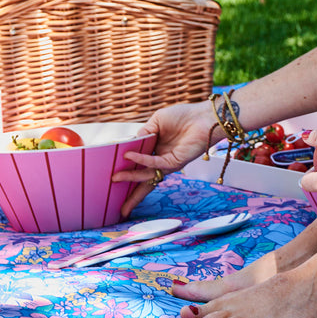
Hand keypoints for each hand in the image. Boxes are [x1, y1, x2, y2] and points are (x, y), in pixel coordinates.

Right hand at [112, 101, 213, 216]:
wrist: (203, 117)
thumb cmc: (183, 116)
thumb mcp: (157, 121)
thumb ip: (143, 133)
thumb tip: (130, 144)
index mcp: (156, 149)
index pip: (139, 164)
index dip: (127, 169)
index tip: (113, 176)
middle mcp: (161, 159)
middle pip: (143, 178)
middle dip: (130, 192)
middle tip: (115, 201)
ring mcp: (168, 163)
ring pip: (146, 175)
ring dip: (130, 176)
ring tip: (115, 178)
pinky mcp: (175, 162)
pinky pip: (155, 163)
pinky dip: (141, 159)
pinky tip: (129, 156)